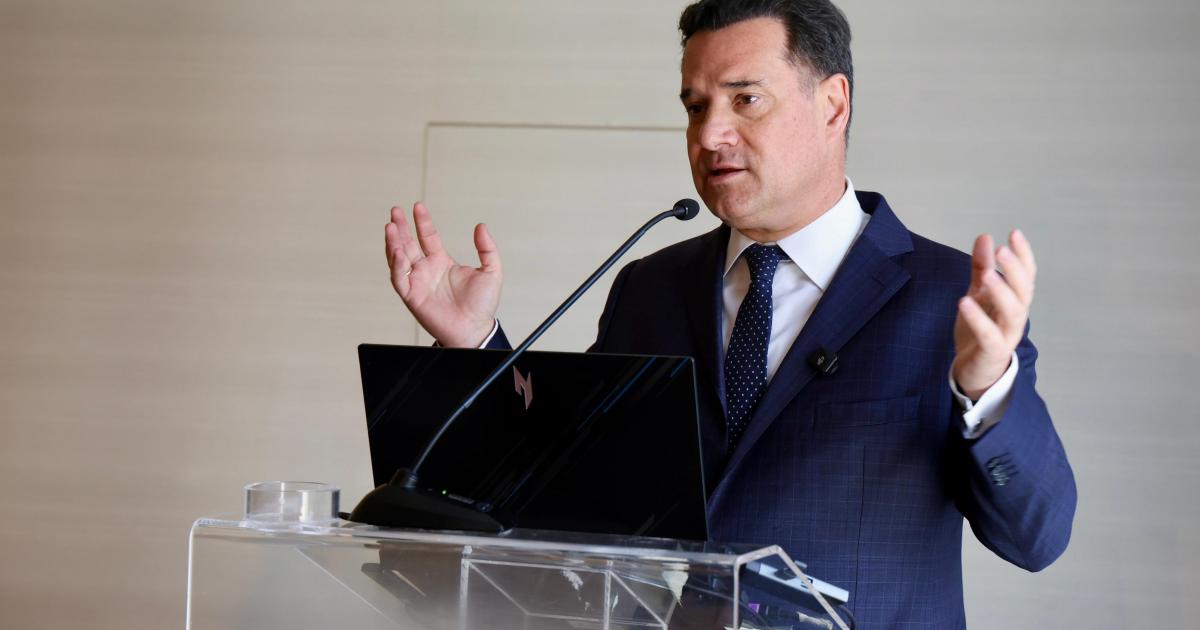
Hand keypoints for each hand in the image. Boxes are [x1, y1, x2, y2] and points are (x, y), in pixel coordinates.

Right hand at [385, 202, 502, 346]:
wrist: (475, 329)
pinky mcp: (412, 296)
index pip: (427, 237)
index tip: (418, 206)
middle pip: (408, 244)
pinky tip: (397, 252)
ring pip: (398, 259)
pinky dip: (397, 265)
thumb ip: (487, 249)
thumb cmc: (482, 305)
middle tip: (395, 211)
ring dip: (393, 243)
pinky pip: (399, 279)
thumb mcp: (491, 271)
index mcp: (442, 262)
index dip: (422, 222)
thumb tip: (481, 226)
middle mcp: (427, 270)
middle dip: (400, 228)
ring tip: (390, 227)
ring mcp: (418, 282)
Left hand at [952, 230, 1036, 400]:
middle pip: (1023, 291)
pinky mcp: (992, 352)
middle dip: (1014, 269)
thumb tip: (985, 237)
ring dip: (1001, 292)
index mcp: (1014, 301)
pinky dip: (978, 319)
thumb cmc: (979, 331)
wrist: (974, 371)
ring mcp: (1006, 335)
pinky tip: (964, 301)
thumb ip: (981, 267)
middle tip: (1001, 250)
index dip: (1023, 255)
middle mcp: (1015, 317)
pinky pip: (989, 335)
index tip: (1014, 233)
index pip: (1026, 275)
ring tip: (988, 274)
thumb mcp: (978, 294)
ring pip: (1013, 312)